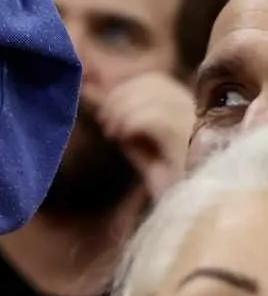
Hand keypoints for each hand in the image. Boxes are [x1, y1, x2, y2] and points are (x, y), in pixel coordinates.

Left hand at [96, 70, 194, 198]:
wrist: (191, 215)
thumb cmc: (168, 182)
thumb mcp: (140, 146)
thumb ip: (123, 119)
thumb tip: (93, 93)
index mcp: (193, 111)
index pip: (156, 80)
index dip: (125, 90)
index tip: (109, 113)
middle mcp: (202, 113)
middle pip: (152, 82)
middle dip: (120, 97)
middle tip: (107, 124)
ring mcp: (200, 126)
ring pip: (152, 95)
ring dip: (123, 111)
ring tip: (115, 134)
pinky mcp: (193, 143)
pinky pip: (154, 118)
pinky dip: (130, 123)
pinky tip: (122, 139)